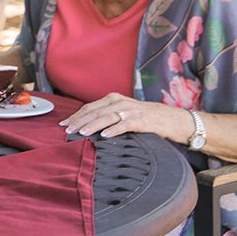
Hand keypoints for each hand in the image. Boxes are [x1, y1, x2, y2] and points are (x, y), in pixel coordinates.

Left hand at [59, 92, 189, 141]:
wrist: (172, 119)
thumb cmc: (145, 118)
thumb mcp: (123, 113)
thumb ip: (107, 116)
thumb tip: (86, 126)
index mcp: (113, 99)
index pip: (90, 107)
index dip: (76, 115)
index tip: (63, 124)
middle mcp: (120, 102)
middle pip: (95, 112)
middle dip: (79, 121)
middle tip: (67, 130)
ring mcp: (131, 110)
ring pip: (107, 117)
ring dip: (92, 125)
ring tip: (81, 132)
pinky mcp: (142, 120)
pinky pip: (125, 124)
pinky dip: (114, 129)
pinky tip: (105, 135)